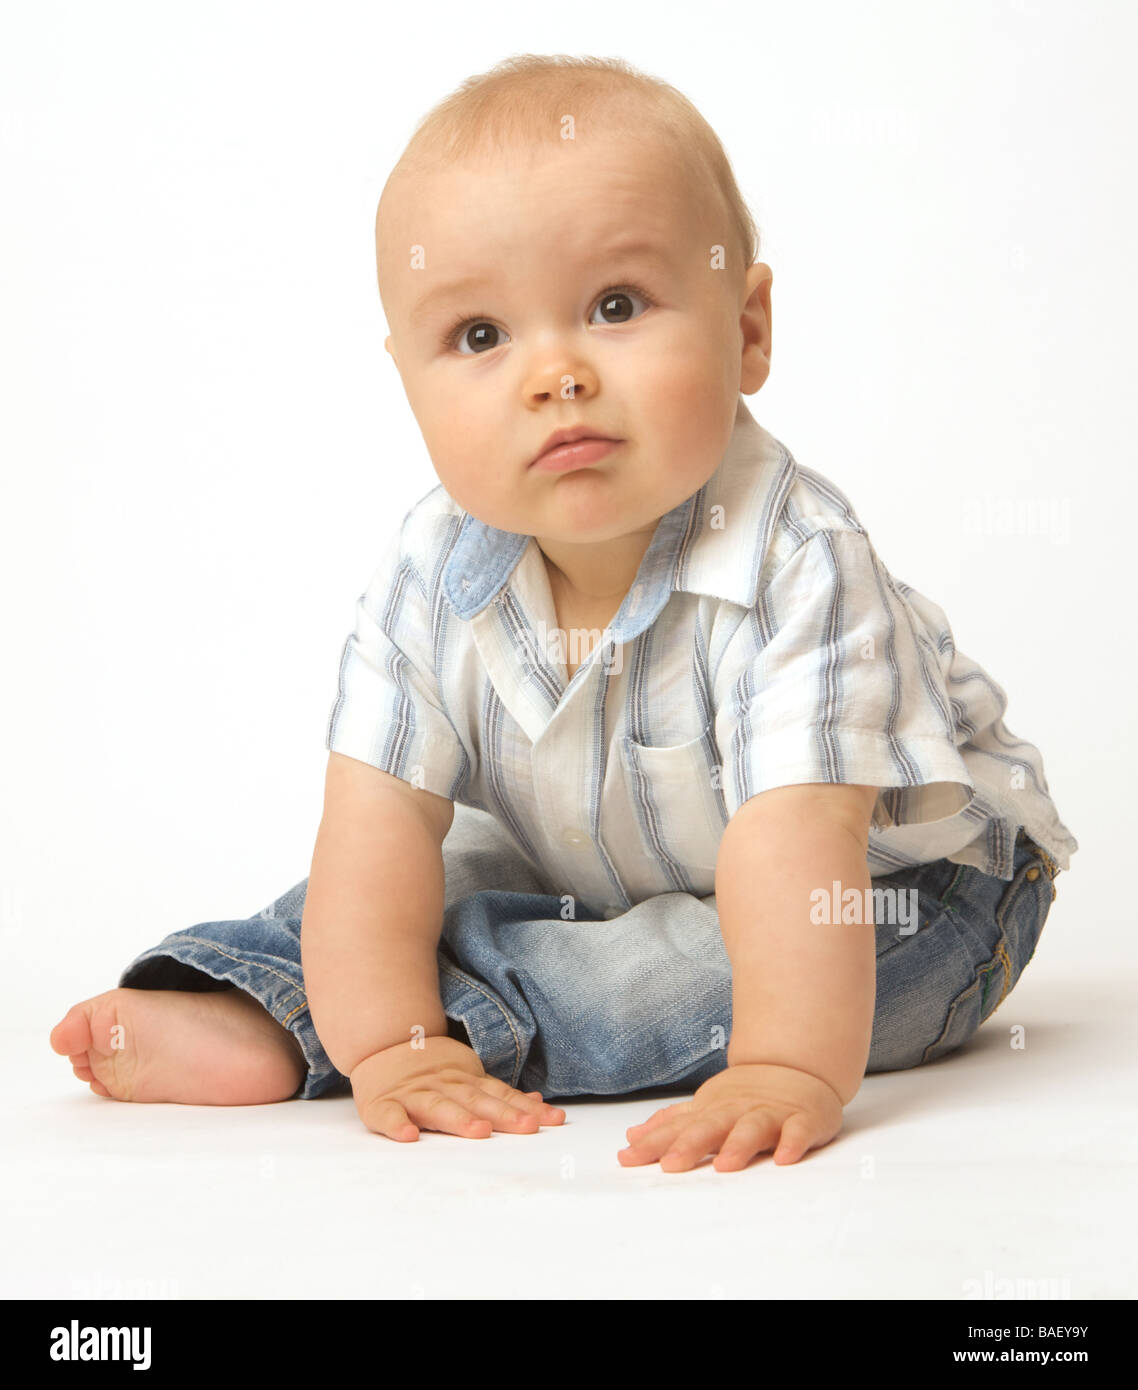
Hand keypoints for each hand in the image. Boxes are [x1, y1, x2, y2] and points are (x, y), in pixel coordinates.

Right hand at [350, 1033, 564, 1140]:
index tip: (553, 1120)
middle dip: (503, 1114)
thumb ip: (499, 1093)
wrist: (381, 1044)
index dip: (526, 1108)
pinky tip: (408, 1136)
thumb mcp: (468, 1075)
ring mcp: (413, 1094)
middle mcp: (444, 1085)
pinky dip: (397, 1125)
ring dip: (459, 1118)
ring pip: (438, 1107)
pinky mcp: (382, 1105)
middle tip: (527, 1127)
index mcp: (466, 1080)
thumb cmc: (431, 1070)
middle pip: (476, 1099)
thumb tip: (538, 1103)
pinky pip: (389, 1116)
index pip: (501, 1094)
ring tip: (480, 1131)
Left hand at [617, 1063, 843, 1171]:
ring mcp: (770, 1114)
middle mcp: (737, 1111)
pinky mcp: (802, 1120)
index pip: (678, 1128)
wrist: (797, 1066)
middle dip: (690, 1145)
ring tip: (724, 1165)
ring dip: (739, 1145)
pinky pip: (798, 1132)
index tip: (627, 1158)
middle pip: (711, 1127)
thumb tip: (631, 1136)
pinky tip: (784, 1158)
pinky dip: (792, 1143)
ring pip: (753, 1128)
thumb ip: (671, 1124)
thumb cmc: (745, 1096)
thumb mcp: (705, 1107)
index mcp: (711, 1110)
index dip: (653, 1142)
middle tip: (670, 1165)